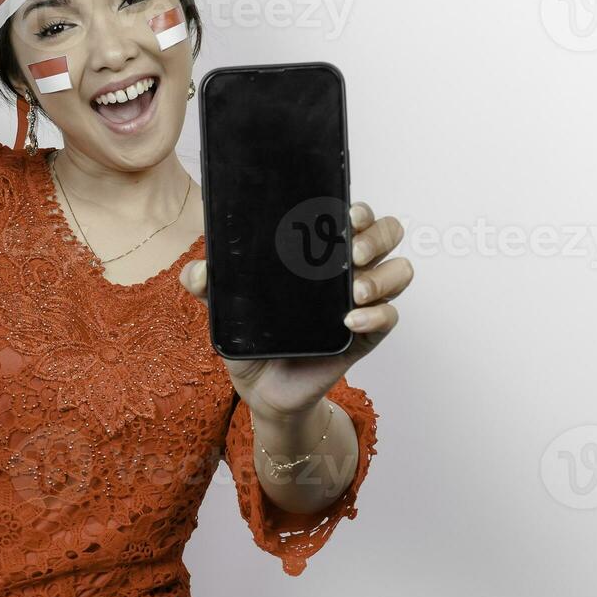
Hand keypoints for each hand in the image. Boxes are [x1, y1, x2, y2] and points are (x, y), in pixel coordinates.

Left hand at [180, 202, 411, 421]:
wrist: (260, 387)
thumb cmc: (251, 337)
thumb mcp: (225, 306)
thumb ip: (207, 283)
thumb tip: (197, 271)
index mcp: (319, 252)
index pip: (352, 216)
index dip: (358, 208)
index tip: (345, 213)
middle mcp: (347, 270)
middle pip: (388, 233)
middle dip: (378, 234)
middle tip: (353, 250)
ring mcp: (361, 302)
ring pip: (399, 271)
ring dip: (383, 275)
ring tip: (354, 291)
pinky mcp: (366, 335)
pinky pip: (389, 317)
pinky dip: (376, 315)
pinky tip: (349, 321)